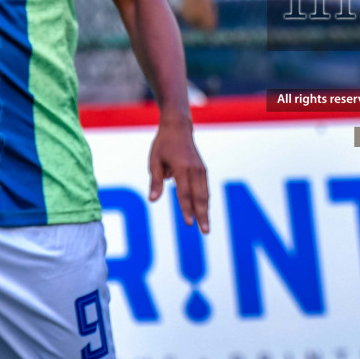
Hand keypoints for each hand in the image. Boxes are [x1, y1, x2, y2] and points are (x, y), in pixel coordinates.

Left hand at [148, 119, 209, 233]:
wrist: (178, 127)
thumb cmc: (163, 144)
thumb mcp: (154, 161)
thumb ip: (155, 181)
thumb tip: (153, 200)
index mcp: (181, 168)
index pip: (184, 193)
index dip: (186, 210)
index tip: (188, 224)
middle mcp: (194, 170)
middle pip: (199, 197)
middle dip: (202, 215)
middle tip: (205, 231)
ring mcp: (200, 169)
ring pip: (205, 194)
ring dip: (205, 210)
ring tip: (206, 226)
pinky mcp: (202, 169)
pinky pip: (204, 188)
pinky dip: (205, 201)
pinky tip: (204, 211)